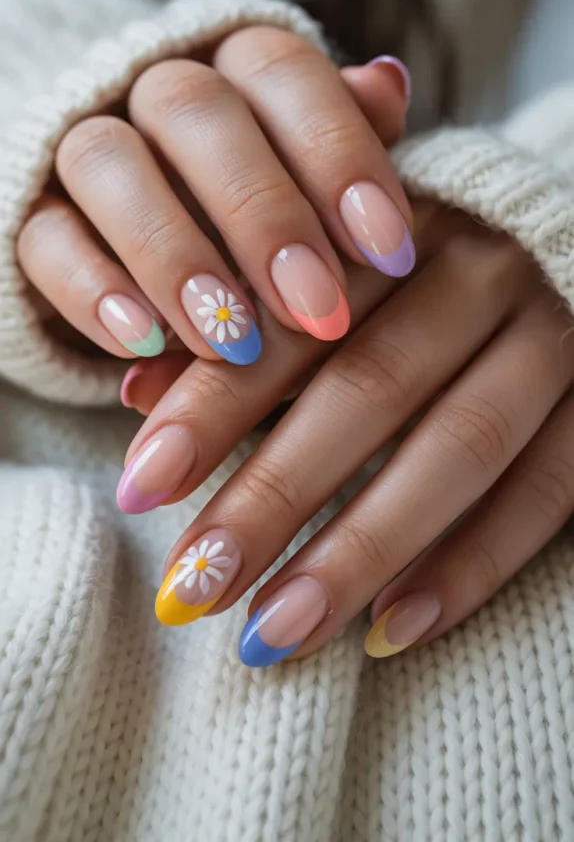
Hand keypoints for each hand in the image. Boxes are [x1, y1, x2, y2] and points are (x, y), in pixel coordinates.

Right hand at [16, 29, 411, 364]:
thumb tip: (388, 84)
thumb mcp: (317, 183)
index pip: (283, 71)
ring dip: (174, 255)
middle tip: (317, 309)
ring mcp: (83, 145)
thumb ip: (349, 141)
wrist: (143, 235)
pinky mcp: (31, 212)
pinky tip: (146, 346)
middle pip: (195, 110)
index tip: (386, 248)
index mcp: (236, 68)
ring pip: (108, 163)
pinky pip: (45, 236)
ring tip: (230, 344)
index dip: (338, 152)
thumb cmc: (261, 214)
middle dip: (263, 214)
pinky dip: (95, 290)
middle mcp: (154, 89)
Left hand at [119, 202, 573, 665]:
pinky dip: (471, 566)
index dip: (214, 402)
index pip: (294, 318)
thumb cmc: (420, 264)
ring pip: (458, 446)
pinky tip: (389, 630)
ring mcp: (554, 334)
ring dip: (360, 548)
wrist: (566, 236)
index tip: (142, 484)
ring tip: (272, 632)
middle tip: (194, 585)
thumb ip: (245, 327)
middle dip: (274, 494)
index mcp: (393, 225)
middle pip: (370, 388)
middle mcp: (481, 268)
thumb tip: (135, 394)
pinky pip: (546, 491)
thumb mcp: (330, 266)